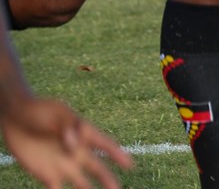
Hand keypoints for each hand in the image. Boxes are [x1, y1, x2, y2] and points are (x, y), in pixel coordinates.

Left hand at [1, 95, 132, 188]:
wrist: (15, 118)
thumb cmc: (39, 110)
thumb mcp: (56, 113)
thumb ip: (67, 127)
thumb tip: (74, 145)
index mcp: (84, 134)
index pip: (104, 144)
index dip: (117, 154)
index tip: (129, 164)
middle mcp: (77, 152)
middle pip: (97, 167)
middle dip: (108, 179)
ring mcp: (63, 164)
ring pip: (82, 182)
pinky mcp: (46, 174)